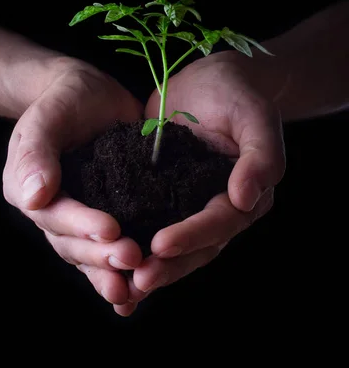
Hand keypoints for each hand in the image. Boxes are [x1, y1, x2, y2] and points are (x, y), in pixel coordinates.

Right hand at [3, 58, 142, 305]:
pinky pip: (108, 250)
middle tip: (133, 259)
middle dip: (101, 257)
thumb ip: (36, 152)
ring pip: (90, 256)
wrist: (90, 96)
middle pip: (72, 244)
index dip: (81, 226)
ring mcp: (80, 217)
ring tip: (135, 292)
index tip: (111, 231)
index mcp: (29, 190)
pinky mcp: (109, 215)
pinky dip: (119, 274)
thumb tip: (33, 197)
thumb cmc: (65, 99)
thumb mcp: (48, 115)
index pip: (54, 215)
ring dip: (110, 275)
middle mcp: (52, 211)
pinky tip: (136, 297)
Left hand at [114, 51, 284, 315]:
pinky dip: (131, 245)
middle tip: (137, 281)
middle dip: (167, 266)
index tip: (160, 246)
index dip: (192, 236)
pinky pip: (148, 225)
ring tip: (120, 287)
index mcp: (245, 196)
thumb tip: (247, 199)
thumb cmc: (236, 93)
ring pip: (172, 246)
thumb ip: (261, 156)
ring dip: (148, 267)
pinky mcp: (160, 195)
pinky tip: (105, 261)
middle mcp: (218, 208)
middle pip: (196, 247)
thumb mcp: (255, 116)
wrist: (206, 80)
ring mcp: (188, 205)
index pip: (220, 223)